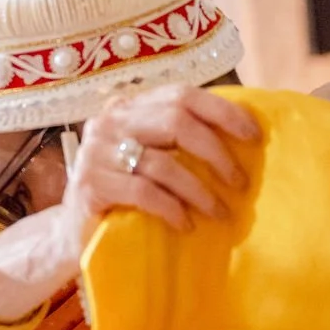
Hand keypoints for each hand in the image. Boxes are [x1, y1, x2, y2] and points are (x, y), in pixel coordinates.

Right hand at [65, 83, 259, 240]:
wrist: (76, 233)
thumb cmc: (125, 196)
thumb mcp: (151, 159)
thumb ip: (179, 142)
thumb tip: (243, 137)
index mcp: (127, 108)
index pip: (180, 95)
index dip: (222, 112)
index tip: (253, 135)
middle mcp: (108, 122)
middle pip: (175, 121)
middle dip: (216, 152)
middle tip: (239, 182)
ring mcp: (95, 153)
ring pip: (162, 162)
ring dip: (200, 190)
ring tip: (220, 212)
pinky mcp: (90, 185)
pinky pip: (143, 192)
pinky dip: (172, 208)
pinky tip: (186, 223)